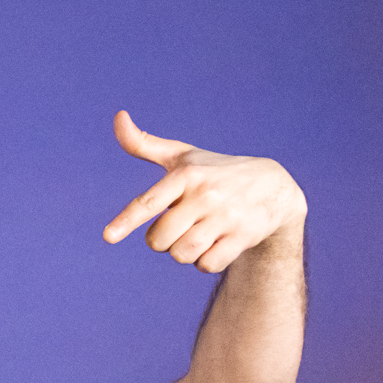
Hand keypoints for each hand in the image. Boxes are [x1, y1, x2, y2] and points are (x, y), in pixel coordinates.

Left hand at [103, 110, 305, 273]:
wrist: (275, 187)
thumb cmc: (214, 172)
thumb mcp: (182, 156)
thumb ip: (143, 144)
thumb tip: (119, 116)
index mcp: (186, 175)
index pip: (149, 202)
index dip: (126, 221)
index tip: (108, 237)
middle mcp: (206, 194)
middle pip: (158, 240)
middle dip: (161, 240)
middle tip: (179, 226)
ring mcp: (226, 216)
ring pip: (181, 254)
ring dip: (183, 252)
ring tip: (199, 233)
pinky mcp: (243, 236)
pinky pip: (206, 265)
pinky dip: (206, 261)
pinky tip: (218, 243)